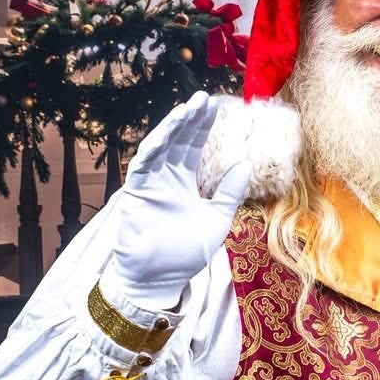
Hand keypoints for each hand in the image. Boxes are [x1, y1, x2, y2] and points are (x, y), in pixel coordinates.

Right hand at [106, 91, 251, 305]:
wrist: (160, 280)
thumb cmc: (185, 253)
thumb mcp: (217, 220)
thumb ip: (229, 194)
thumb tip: (245, 164)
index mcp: (184, 182)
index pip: (193, 146)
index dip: (203, 126)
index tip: (216, 106)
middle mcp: (165, 178)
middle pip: (177, 141)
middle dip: (189, 120)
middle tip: (203, 98)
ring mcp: (149, 184)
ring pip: (159, 147)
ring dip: (171, 128)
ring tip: (187, 108)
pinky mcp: (135, 194)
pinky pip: (142, 166)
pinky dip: (153, 148)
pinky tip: (166, 133)